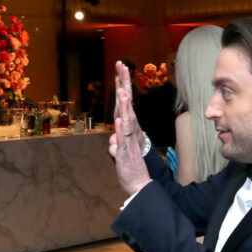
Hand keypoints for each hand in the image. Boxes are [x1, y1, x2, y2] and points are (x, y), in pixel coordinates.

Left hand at [108, 61, 151, 194]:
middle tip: (122, 67)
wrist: (139, 184)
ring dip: (124, 107)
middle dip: (124, 86)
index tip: (119, 68)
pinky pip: (124, 140)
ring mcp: (129, 141)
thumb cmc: (129, 166)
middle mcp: (130, 131)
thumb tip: (112, 140)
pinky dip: (121, 130)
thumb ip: (115, 143)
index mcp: (127, 129)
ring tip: (122, 92)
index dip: (122, 86)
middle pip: (127, 105)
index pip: (124, 104)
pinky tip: (119, 121)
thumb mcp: (119, 152)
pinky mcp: (126, 153)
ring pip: (127, 121)